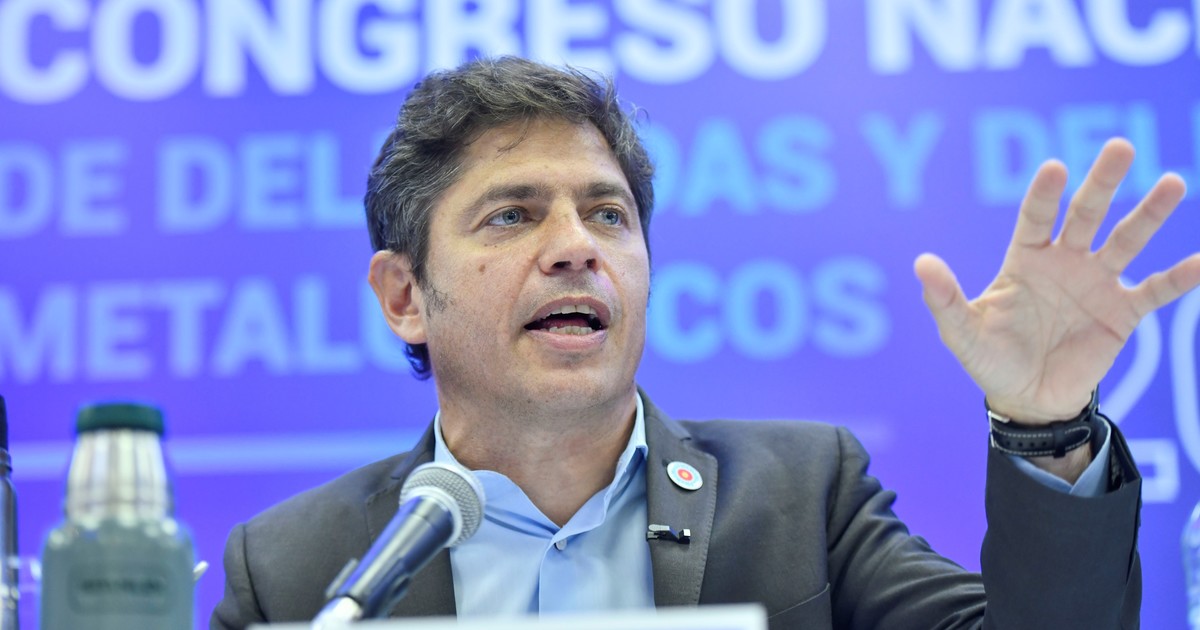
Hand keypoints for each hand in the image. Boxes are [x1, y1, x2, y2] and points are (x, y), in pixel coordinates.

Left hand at [915, 138, 1199, 422]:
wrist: (1027, 398)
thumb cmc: (990, 359)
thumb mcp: (961, 332)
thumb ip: (944, 298)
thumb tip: (920, 263)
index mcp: (1026, 259)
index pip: (1036, 218)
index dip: (1044, 195)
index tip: (1054, 169)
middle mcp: (1065, 262)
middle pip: (1087, 214)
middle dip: (1103, 182)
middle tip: (1119, 146)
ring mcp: (1097, 283)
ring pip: (1127, 240)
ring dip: (1150, 213)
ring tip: (1174, 182)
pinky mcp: (1123, 313)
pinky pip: (1156, 290)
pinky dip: (1181, 277)